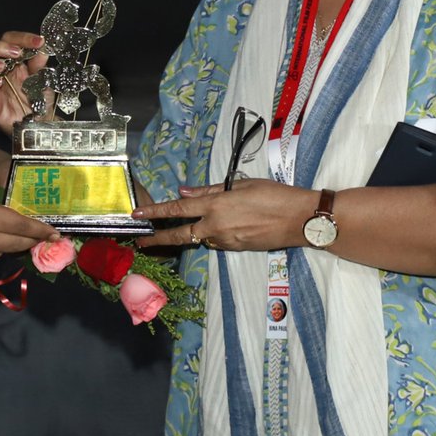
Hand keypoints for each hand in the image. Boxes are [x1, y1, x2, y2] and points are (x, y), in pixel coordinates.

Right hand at [0, 31, 49, 135]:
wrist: (38, 121)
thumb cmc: (37, 98)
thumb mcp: (42, 78)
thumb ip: (39, 63)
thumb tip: (41, 47)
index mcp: (9, 58)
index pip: (7, 39)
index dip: (21, 37)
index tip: (37, 42)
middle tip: (14, 53)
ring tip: (1, 67)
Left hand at [133, 178, 307, 252]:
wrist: (298, 218)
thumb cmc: (272, 194)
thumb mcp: (240, 185)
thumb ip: (209, 191)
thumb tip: (184, 193)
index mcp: (215, 206)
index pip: (177, 210)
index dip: (155, 212)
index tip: (137, 214)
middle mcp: (215, 226)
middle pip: (180, 235)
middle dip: (158, 239)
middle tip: (141, 242)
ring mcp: (225, 241)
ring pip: (202, 237)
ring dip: (197, 231)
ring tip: (216, 219)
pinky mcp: (236, 249)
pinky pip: (217, 242)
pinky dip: (215, 234)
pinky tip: (231, 224)